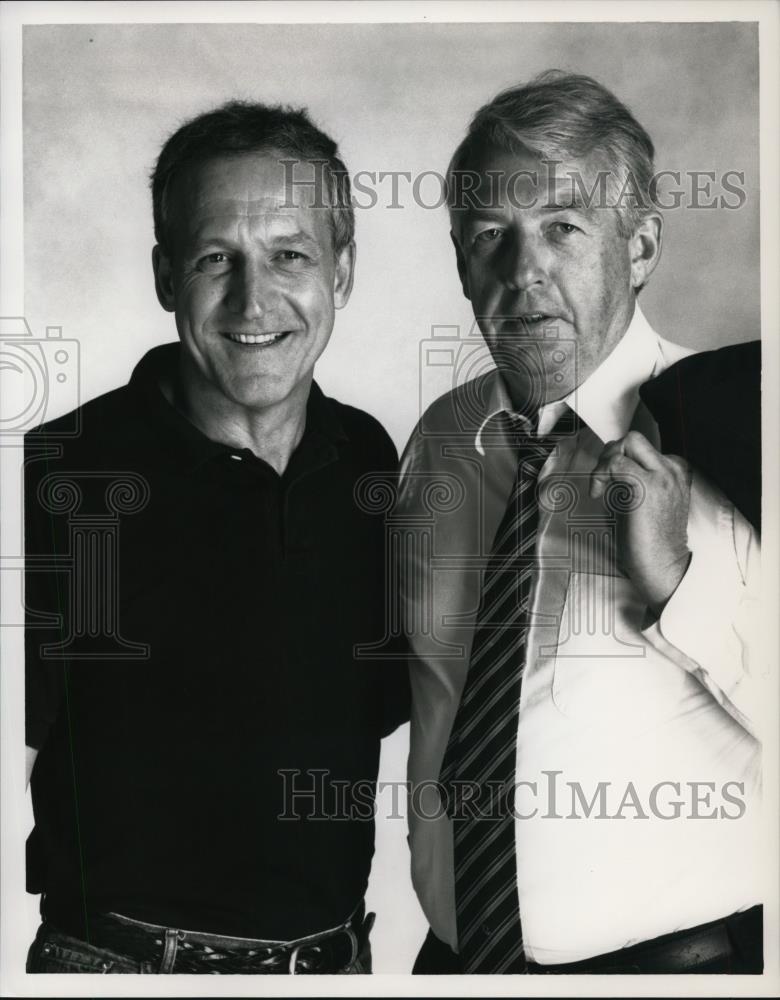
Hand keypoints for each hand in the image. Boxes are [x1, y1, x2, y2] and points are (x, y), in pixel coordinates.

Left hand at [590, 431, 691, 614]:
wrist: (665, 566)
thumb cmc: (651, 542)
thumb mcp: (646, 503)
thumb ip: (633, 482)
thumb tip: (609, 470)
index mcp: (675, 472)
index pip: (642, 448)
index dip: (620, 459)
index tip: (609, 481)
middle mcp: (672, 470)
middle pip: (635, 439)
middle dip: (611, 452)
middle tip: (602, 478)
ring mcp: (662, 476)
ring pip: (627, 444)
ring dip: (606, 462)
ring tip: (601, 488)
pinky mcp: (647, 486)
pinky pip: (616, 463)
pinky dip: (601, 474)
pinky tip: (598, 494)